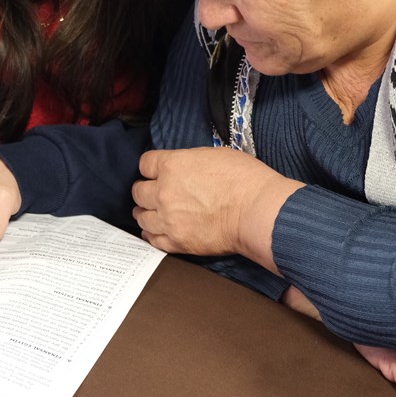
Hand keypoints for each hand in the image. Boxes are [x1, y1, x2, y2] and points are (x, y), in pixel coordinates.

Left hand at [132, 147, 301, 266]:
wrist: (257, 211)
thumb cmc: (244, 179)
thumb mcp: (215, 155)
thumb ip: (190, 161)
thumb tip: (184, 168)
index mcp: (172, 166)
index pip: (145, 164)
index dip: (151, 167)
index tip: (155, 171)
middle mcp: (164, 192)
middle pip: (138, 191)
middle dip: (145, 190)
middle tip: (153, 193)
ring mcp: (168, 219)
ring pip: (141, 216)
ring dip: (146, 213)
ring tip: (153, 213)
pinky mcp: (177, 241)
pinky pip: (153, 239)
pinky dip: (153, 234)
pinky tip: (157, 230)